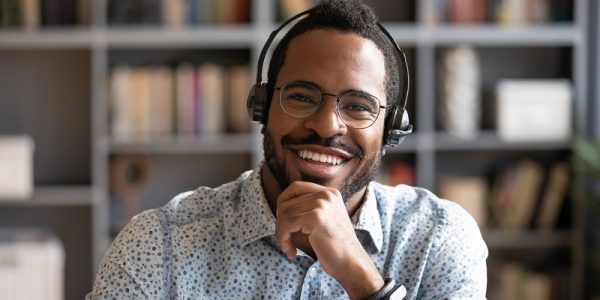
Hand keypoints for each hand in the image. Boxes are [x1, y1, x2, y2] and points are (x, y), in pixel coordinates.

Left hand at [275, 181, 383, 298]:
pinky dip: (283, 239)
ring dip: (281, 235)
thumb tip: (280, 207)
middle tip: (286, 242)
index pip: (295, 187)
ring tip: (289, 249)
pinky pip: (286, 225)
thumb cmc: (335, 247)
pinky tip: (292, 252)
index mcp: (329, 192)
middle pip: (287, 203)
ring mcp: (321, 204)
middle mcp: (326, 194)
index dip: (282, 202)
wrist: (351, 263)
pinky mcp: (315, 217)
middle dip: (280, 225)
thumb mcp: (324, 220)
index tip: (282, 222)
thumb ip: (308, 209)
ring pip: (284, 215)